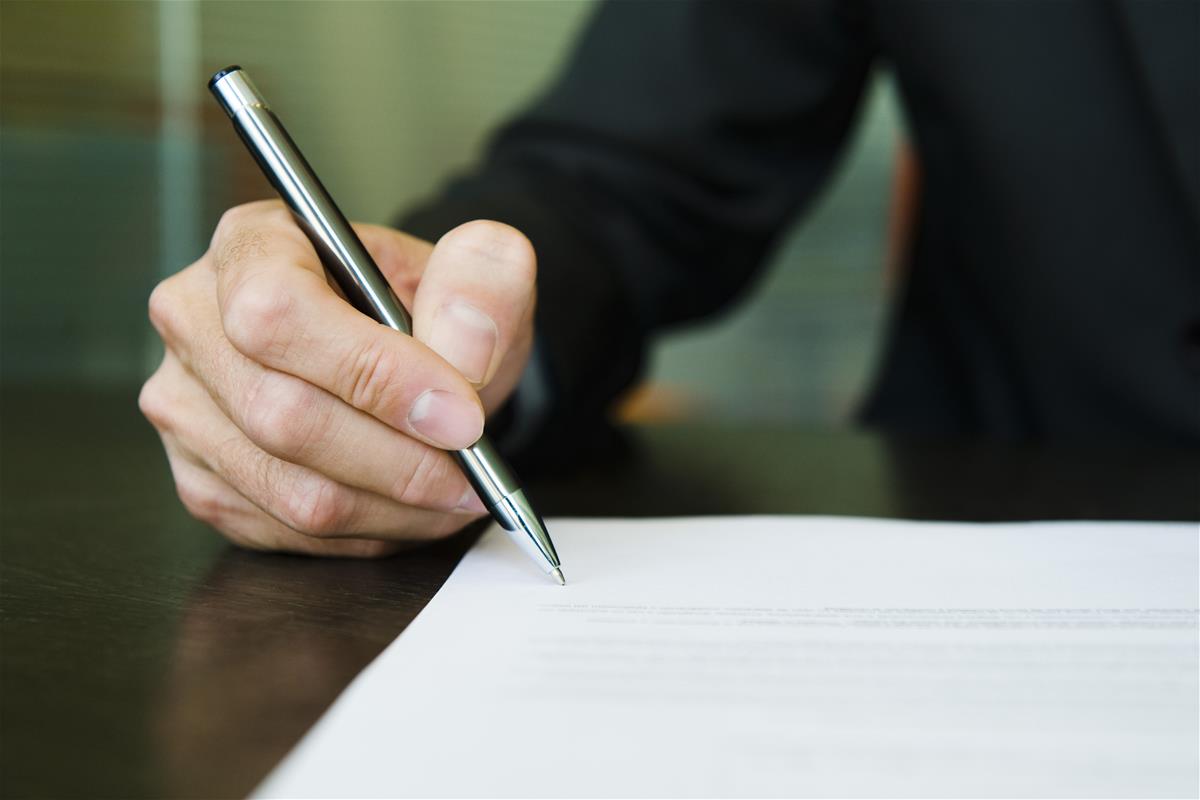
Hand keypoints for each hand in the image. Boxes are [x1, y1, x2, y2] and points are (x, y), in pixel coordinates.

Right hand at [139, 200, 536, 555]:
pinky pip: (287, 530)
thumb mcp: (477, 270)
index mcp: (252, 243)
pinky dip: (370, 531)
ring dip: (395, 506)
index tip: (461, 414)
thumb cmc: (430, 307)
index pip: (277, 313)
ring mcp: (185, 405)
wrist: (410, 354)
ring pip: (290, 490)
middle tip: (475, 466)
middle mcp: (195, 320)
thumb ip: (482, 282)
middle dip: (401, 459)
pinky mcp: (200, 477)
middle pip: (281, 416)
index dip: (374, 374)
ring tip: (459, 490)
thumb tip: (461, 352)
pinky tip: (413, 505)